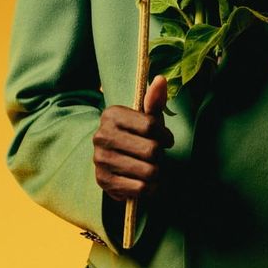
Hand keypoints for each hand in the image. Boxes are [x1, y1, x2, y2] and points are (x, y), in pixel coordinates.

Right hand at [93, 75, 174, 200]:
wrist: (116, 160)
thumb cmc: (137, 134)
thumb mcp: (147, 116)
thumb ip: (155, 99)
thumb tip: (161, 79)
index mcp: (111, 114)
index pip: (151, 126)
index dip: (165, 135)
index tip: (167, 140)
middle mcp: (101, 136)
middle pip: (151, 150)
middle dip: (160, 155)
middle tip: (157, 156)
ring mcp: (100, 160)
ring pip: (148, 171)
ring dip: (157, 172)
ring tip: (152, 168)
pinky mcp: (103, 182)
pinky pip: (140, 188)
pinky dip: (150, 188)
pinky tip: (147, 182)